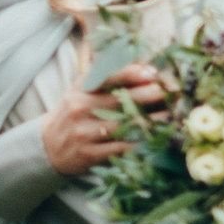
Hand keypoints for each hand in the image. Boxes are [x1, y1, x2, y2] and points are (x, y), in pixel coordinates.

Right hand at [40, 62, 165, 176]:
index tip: (153, 73)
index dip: (131, 73)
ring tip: (172, 114)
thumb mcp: (84, 90)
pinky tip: (157, 136)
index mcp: (81, 89)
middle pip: (121, 100)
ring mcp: (84, 133)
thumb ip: (110, 78)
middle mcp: (80, 108)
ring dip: (152, 120)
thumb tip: (147, 69)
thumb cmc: (76, 112)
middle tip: (174, 92)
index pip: (107, 76)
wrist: (49, 146)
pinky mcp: (90, 154)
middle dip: (151, 95)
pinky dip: (142, 142)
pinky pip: (122, 148)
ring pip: (124, 125)